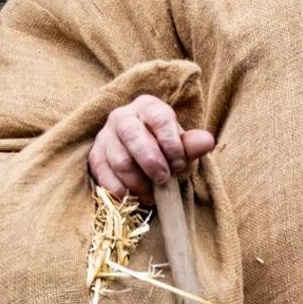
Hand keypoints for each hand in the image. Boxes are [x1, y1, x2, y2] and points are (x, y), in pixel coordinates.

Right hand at [87, 95, 214, 205]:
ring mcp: (105, 136)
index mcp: (148, 107)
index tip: (179, 164)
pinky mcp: (95, 157)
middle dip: (151, 162)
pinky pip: (105, 177)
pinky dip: (122, 191)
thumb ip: (192, 146)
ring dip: (138, 182)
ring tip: (152, 193)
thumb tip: (207, 141)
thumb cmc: (166, 153)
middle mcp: (122, 116)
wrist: (144, 163)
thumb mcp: (182, 149)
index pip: (159, 119)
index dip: (170, 143)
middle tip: (163, 179)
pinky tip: (135, 196)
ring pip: (119, 160)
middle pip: (133, 136)